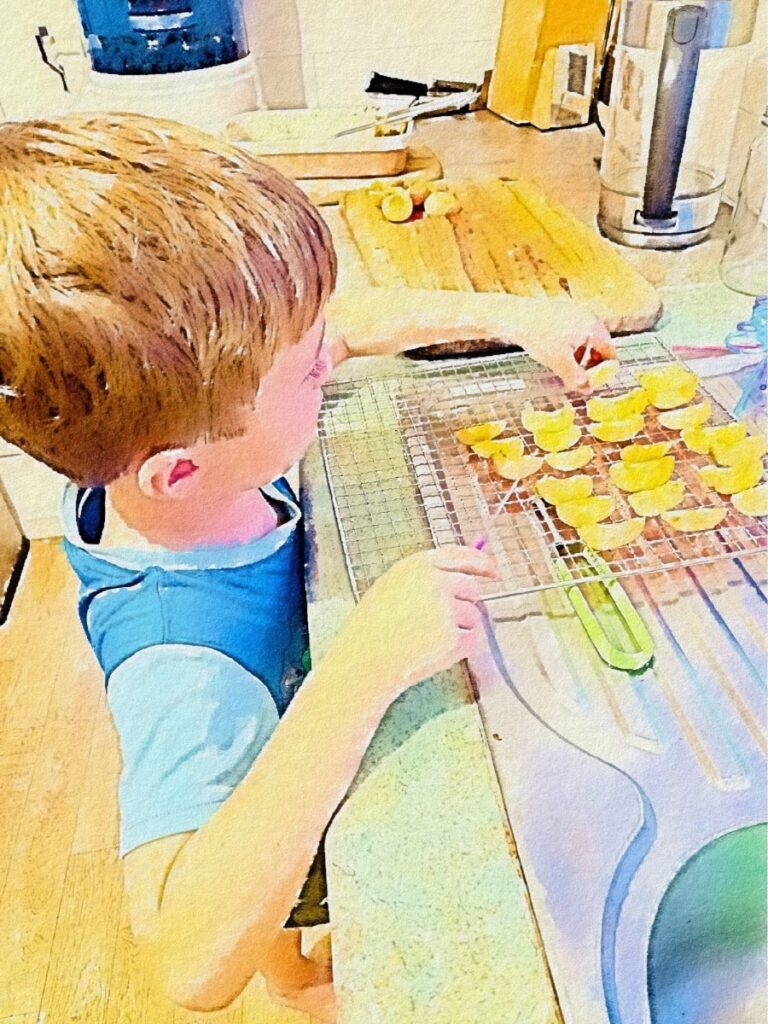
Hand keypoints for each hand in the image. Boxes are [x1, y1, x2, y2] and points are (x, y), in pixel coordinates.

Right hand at [327, 545, 497, 701]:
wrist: (363, 660)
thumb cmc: (372, 628)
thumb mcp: (392, 587)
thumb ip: (426, 577)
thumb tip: (463, 575)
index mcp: (418, 565)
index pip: (461, 556)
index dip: (481, 563)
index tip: (493, 572)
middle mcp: (436, 582)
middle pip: (472, 588)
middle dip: (465, 604)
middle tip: (448, 623)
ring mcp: (446, 609)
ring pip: (474, 616)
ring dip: (461, 628)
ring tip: (429, 640)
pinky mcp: (454, 637)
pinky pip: (473, 640)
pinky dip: (460, 649)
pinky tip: (435, 653)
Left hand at [518, 302, 614, 391]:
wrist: (515, 316)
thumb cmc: (540, 338)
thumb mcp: (560, 363)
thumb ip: (576, 378)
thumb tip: (588, 389)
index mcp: (593, 327)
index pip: (610, 351)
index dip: (605, 369)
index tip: (594, 381)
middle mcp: (589, 316)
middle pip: (599, 344)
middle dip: (592, 363)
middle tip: (581, 376)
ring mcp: (576, 310)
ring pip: (586, 338)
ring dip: (581, 354)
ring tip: (567, 366)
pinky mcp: (562, 310)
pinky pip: (574, 330)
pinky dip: (571, 344)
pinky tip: (557, 352)